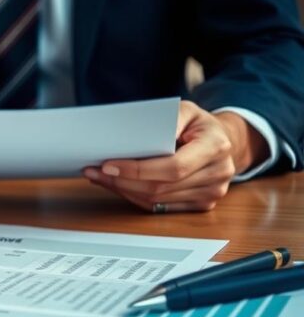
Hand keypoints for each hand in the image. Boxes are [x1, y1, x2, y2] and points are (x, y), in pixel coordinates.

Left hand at [83, 101, 267, 212]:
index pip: (173, 167)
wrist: (223, 141)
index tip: (109, 164)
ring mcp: (212, 192)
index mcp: (216, 146)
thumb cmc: (199, 125)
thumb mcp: (187, 110)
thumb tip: (140, 135)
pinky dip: (135, 197)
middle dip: (122, 181)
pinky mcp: (201, 204)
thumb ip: (168, 118)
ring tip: (100, 177)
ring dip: (123, 190)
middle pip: (160, 187)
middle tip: (94, 171)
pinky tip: (118, 186)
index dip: (138, 170)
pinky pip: (160, 207)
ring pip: (157, 200)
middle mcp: (218, 172)